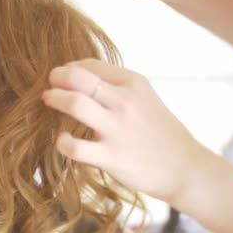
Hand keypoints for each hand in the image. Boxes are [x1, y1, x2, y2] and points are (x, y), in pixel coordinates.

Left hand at [42, 59, 204, 202]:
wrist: (184, 167)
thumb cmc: (160, 131)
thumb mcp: (145, 98)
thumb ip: (116, 86)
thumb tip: (78, 77)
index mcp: (133, 83)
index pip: (91, 65)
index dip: (69, 67)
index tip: (63, 75)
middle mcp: (125, 102)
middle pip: (78, 78)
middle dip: (56, 77)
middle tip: (50, 84)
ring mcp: (117, 129)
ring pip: (74, 104)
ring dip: (54, 99)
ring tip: (48, 101)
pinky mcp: (111, 157)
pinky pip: (75, 146)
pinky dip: (62, 141)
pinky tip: (63, 140)